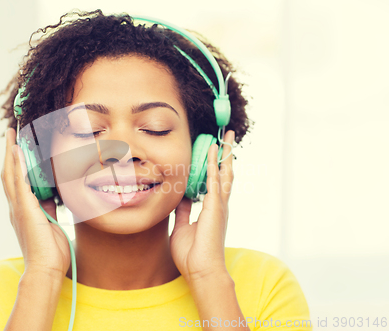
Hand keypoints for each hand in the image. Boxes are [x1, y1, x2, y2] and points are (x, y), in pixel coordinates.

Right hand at [1, 128, 70, 276]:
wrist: (46, 270)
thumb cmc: (50, 251)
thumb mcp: (51, 223)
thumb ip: (49, 207)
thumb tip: (53, 194)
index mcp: (23, 210)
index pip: (17, 180)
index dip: (15, 162)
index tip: (17, 145)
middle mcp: (16, 207)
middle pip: (9, 173)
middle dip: (9, 152)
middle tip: (11, 132)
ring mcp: (18, 208)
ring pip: (10, 174)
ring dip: (10, 152)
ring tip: (11, 133)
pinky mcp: (24, 210)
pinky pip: (18, 182)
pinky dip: (16, 165)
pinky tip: (16, 150)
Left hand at [170, 130, 234, 283]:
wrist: (201, 271)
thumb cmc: (192, 254)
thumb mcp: (182, 226)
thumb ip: (183, 210)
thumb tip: (181, 197)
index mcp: (212, 210)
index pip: (215, 182)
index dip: (214, 166)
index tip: (213, 151)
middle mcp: (219, 204)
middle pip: (225, 173)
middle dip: (226, 155)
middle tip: (228, 138)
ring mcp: (219, 205)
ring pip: (224, 173)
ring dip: (225, 154)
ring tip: (227, 138)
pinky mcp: (216, 207)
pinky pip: (215, 180)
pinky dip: (214, 164)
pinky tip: (214, 151)